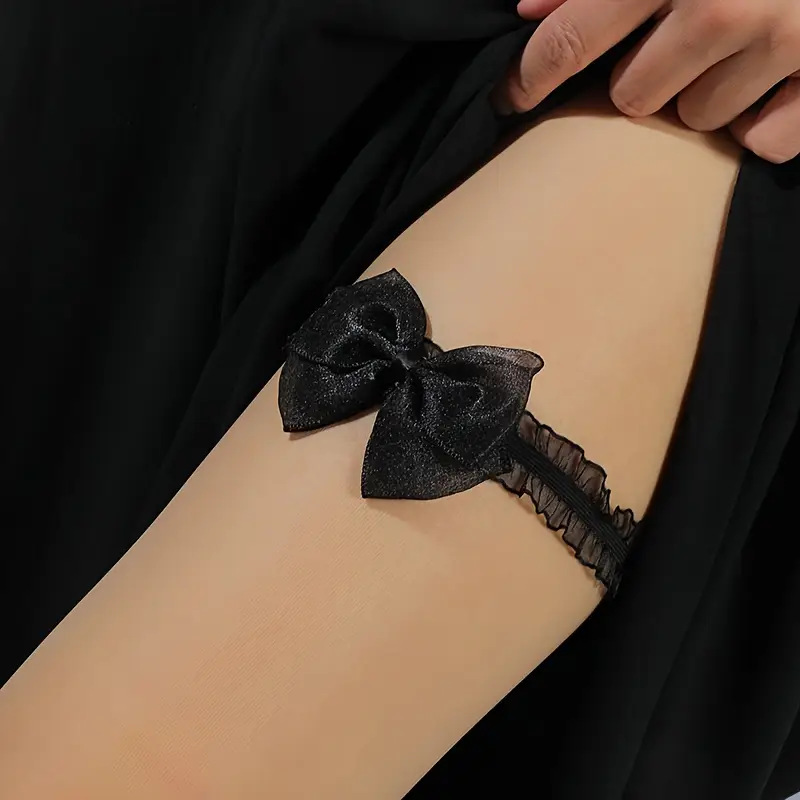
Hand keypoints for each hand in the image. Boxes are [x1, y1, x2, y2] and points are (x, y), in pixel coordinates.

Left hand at [499, 0, 799, 163]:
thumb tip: (530, 4)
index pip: (571, 40)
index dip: (528, 77)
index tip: (508, 98)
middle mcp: (722, 4)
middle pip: (633, 96)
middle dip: (646, 76)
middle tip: (678, 45)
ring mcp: (781, 44)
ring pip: (696, 119)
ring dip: (705, 95)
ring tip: (735, 51)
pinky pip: (762, 140)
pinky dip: (762, 120)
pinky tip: (775, 81)